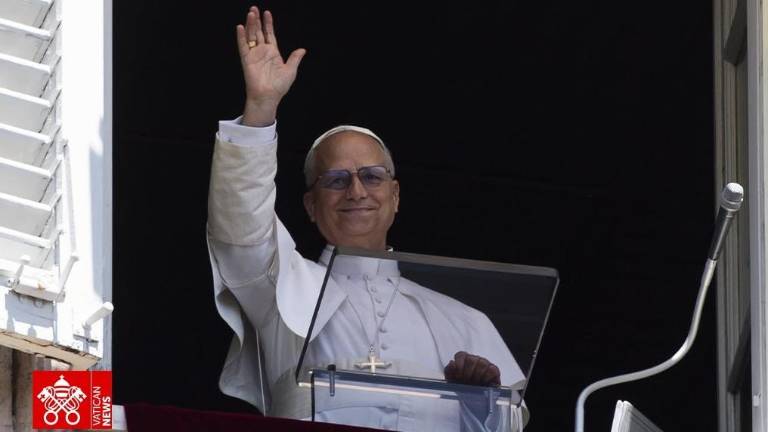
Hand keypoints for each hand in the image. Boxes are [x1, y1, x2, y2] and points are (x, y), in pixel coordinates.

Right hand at [236, 6, 305, 125]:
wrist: (268, 96)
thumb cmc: (279, 86)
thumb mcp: (290, 70)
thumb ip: (295, 58)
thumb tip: (302, 50)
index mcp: (272, 53)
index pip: (269, 34)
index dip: (268, 24)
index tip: (267, 13)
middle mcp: (262, 52)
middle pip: (258, 32)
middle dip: (257, 20)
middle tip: (254, 8)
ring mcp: (254, 55)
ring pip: (251, 36)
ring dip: (250, 25)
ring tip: (250, 13)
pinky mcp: (246, 60)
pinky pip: (243, 46)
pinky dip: (241, 37)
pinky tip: (241, 27)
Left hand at [444, 351, 500, 386]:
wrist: (473, 397)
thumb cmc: (461, 386)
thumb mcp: (451, 380)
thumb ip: (448, 370)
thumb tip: (452, 362)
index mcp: (463, 358)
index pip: (460, 355)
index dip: (459, 366)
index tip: (458, 376)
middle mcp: (474, 358)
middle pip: (471, 361)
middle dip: (468, 374)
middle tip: (467, 382)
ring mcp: (485, 363)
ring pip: (482, 365)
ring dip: (477, 377)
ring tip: (474, 384)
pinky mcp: (494, 369)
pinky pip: (491, 370)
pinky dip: (486, 379)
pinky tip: (483, 384)